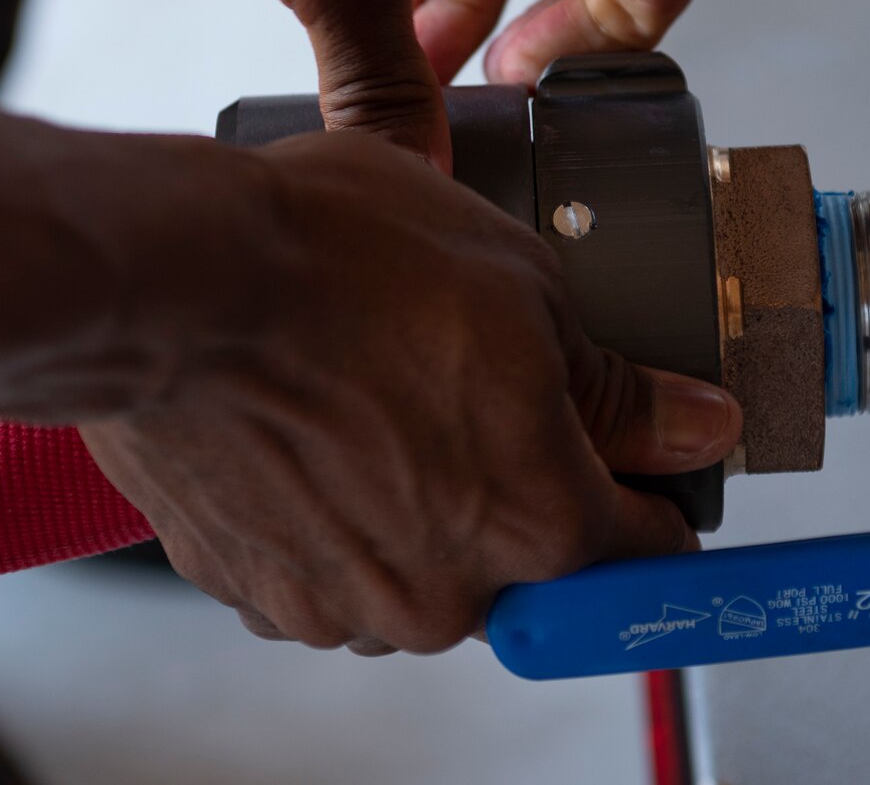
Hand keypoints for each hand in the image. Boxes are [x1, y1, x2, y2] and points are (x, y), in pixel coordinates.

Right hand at [79, 132, 741, 654]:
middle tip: (479, 389)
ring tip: (382, 395)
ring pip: (422, 567)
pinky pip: (330, 566)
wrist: (172, 280)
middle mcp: (442, 594)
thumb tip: (697, 427)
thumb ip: (623, 392)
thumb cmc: (338, 266)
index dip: (653, 494)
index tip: (640, 464)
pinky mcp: (254, 590)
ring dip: (421, 503)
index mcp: (536, 526)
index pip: (647, 555)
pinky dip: (335, 514)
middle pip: (527, 564)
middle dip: (521, 488)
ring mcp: (340, 604)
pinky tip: (319, 425)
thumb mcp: (527, 291)